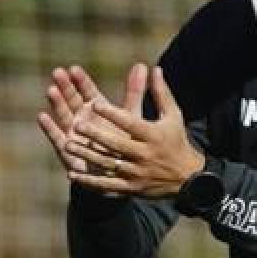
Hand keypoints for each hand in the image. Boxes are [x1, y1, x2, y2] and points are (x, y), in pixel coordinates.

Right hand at [37, 63, 146, 173]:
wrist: (118, 172)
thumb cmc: (126, 142)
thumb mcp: (131, 116)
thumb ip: (134, 92)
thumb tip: (143, 65)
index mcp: (97, 108)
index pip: (87, 90)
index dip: (81, 80)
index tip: (74, 69)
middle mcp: (82, 117)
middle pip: (72, 99)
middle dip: (65, 86)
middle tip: (57, 72)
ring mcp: (73, 132)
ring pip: (64, 114)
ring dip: (57, 103)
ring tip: (51, 90)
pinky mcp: (67, 149)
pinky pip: (57, 137)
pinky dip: (50, 128)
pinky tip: (42, 116)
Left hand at [65, 66, 204, 197]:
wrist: (188, 178)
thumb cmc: (176, 140)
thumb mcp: (172, 115)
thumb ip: (161, 93)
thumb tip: (154, 68)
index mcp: (153, 135)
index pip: (131, 123)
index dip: (113, 114)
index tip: (94, 103)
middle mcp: (145, 155)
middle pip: (117, 144)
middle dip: (96, 135)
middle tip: (77, 124)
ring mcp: (137, 173)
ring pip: (109, 164)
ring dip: (87, 156)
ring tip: (68, 145)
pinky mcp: (131, 188)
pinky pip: (108, 186)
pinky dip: (89, 182)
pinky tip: (72, 174)